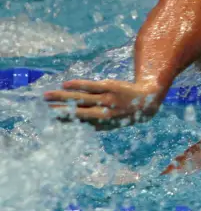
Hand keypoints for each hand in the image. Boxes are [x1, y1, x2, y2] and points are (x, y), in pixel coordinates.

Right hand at [44, 79, 161, 129]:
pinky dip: (78, 85)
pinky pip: (91, 86)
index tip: (49, 119)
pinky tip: (65, 84)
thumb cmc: (125, 114)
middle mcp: (103, 112)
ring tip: (47, 96)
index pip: (79, 121)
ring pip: (80, 98)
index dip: (64, 120)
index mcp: (102, 123)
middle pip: (76, 110)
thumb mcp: (112, 124)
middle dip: (59, 109)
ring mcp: (106, 99)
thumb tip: (76, 126)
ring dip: (62, 96)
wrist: (146, 101)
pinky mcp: (110, 87)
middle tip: (43, 108)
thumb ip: (95, 125)